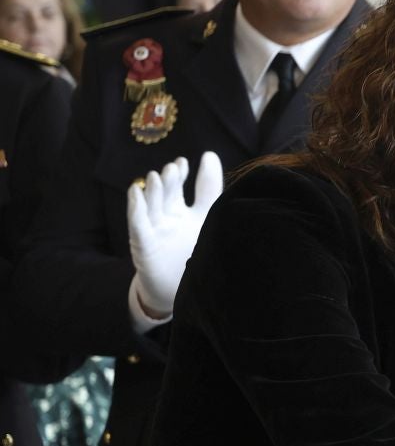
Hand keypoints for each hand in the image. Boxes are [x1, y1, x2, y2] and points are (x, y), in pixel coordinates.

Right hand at [127, 151, 222, 318]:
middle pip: (165, 196)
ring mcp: (154, 232)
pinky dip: (136, 209)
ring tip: (156, 176)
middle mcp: (165, 218)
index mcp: (180, 211)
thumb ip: (208, 188)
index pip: (180, 189)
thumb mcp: (206, 216)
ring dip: (152, 192)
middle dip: (168, 182)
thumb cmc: (194, 251)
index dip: (182, 175)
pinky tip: (134, 193)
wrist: (181, 291)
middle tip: (174, 168)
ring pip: (151, 207)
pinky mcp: (144, 246)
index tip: (186, 162)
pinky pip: (138, 226)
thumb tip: (208, 154)